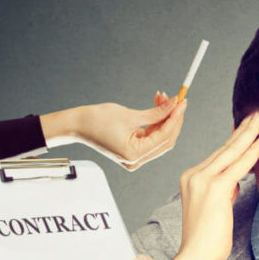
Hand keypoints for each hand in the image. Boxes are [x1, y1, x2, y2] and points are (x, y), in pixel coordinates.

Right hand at [40, 91, 187, 170]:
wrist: (76, 125)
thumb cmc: (96, 120)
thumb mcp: (130, 115)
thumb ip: (155, 113)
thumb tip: (174, 104)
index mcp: (134, 155)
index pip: (164, 137)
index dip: (175, 118)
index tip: (182, 102)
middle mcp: (136, 161)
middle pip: (165, 140)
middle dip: (172, 119)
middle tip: (177, 100)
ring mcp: (135, 159)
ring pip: (159, 138)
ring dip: (164, 119)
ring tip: (163, 98)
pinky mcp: (133, 152)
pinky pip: (150, 138)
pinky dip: (155, 123)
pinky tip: (158, 107)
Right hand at [176, 112, 258, 259]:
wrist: (197, 257)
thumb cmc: (208, 240)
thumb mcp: (216, 208)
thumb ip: (223, 190)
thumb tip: (234, 180)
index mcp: (192, 178)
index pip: (219, 155)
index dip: (236, 140)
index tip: (248, 126)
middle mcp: (194, 175)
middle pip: (224, 148)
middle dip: (243, 130)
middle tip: (257, 114)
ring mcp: (202, 180)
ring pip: (231, 152)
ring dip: (250, 134)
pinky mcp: (214, 188)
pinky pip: (239, 165)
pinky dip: (253, 151)